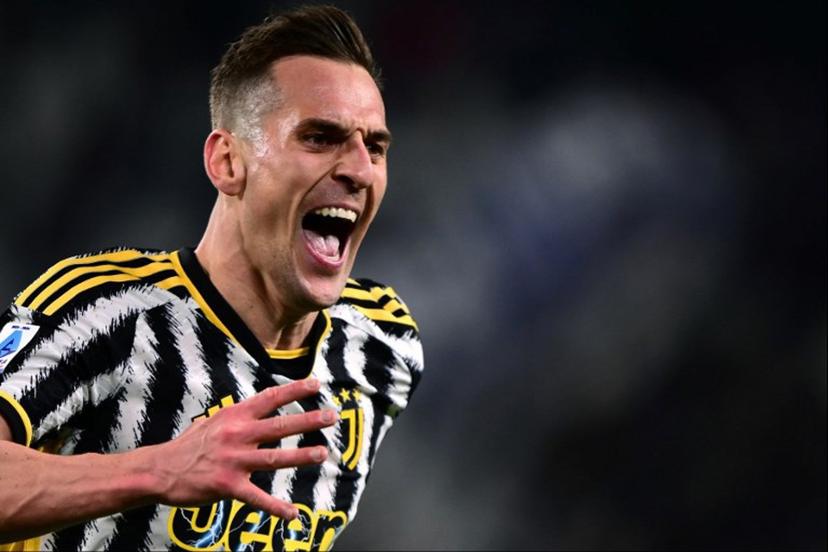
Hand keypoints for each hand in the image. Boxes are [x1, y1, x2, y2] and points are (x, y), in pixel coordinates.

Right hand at [149, 378, 335, 519]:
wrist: (160, 470)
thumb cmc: (191, 446)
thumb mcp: (216, 421)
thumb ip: (242, 417)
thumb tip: (266, 409)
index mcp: (235, 416)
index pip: (270, 398)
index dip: (294, 391)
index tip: (316, 384)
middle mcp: (237, 435)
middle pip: (279, 426)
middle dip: (308, 421)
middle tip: (331, 417)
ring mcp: (233, 461)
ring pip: (274, 458)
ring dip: (301, 457)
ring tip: (322, 453)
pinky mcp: (228, 486)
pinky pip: (257, 498)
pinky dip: (276, 508)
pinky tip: (293, 513)